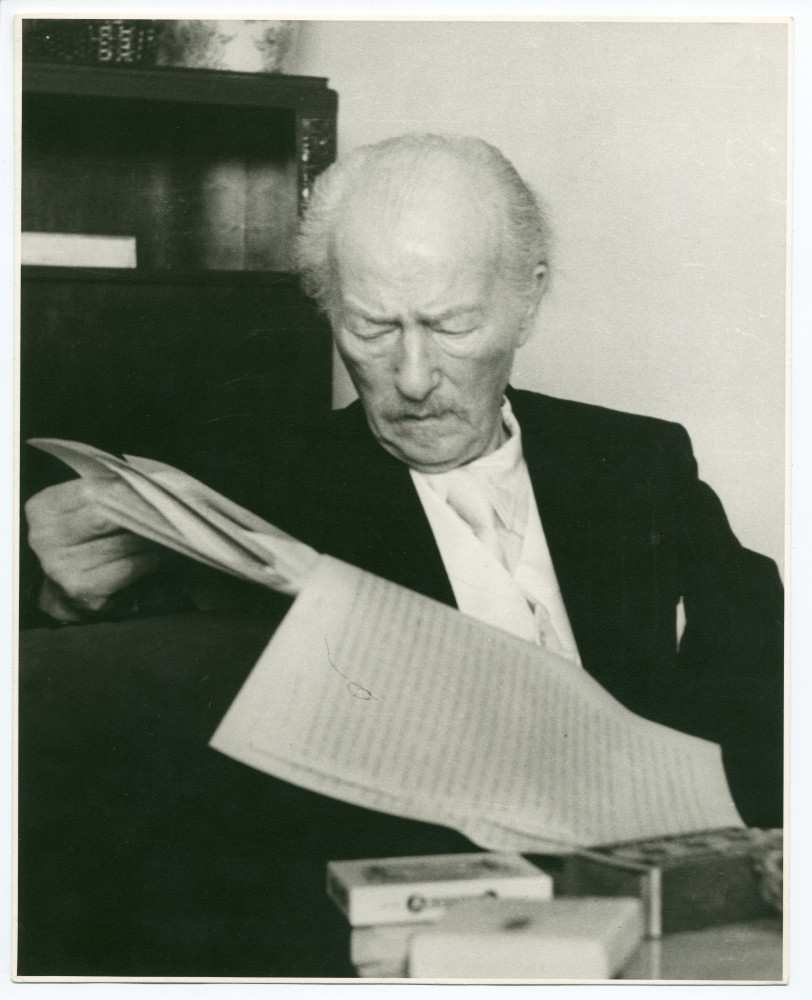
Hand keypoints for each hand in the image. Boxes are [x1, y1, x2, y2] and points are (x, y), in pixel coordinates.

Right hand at [25, 479, 167, 619]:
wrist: (64, 592)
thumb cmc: (82, 541)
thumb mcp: (82, 511)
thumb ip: (105, 495)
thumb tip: (148, 485)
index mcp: (44, 509)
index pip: (91, 492)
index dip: (127, 488)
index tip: (152, 488)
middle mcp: (46, 537)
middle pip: (106, 515)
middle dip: (142, 510)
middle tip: (168, 507)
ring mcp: (62, 566)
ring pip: (124, 541)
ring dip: (154, 535)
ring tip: (171, 529)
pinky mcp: (84, 589)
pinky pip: (132, 566)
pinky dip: (153, 558)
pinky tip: (163, 554)